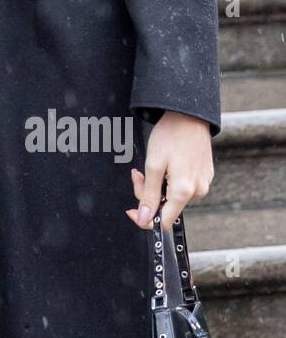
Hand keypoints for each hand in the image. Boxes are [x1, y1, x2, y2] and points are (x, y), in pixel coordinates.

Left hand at [127, 111, 213, 231]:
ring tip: (154, 165)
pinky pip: (184, 186)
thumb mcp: (153, 165)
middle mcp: (198, 192)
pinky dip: (170, 180)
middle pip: (167, 207)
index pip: (165, 222)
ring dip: (159, 185)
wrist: (189, 116)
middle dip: (148, 194)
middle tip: (139, 174)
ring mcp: (203, 184)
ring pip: (174, 196)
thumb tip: (144, 220)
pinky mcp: (205, 176)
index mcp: (184, 191)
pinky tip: (167, 164)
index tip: (132, 210)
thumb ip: (148, 195)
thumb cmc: (170, 136)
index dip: (146, 218)